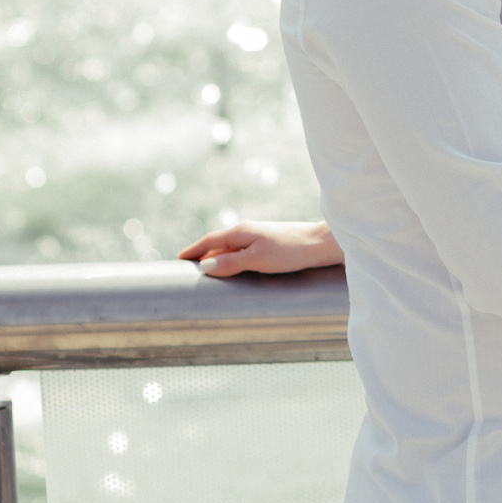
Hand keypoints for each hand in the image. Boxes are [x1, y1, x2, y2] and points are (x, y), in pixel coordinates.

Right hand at [178, 218, 341, 276]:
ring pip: (231, 248)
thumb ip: (231, 262)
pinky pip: (243, 252)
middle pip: (218, 243)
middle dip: (203, 254)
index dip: (194, 250)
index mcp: (240, 231)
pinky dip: (233, 259)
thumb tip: (205, 265)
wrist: (321, 244)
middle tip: (189, 268)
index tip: (179, 259)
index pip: (210, 240)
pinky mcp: (270, 244)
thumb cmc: (290, 250)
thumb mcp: (257, 259)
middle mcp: (247, 231)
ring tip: (207, 271)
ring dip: (218, 257)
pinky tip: (235, 268)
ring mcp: (259, 237)